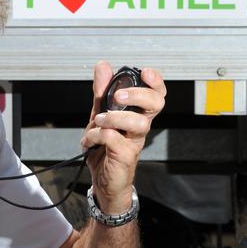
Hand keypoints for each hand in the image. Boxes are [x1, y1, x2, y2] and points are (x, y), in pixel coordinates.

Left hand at [80, 61, 165, 213]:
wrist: (102, 181)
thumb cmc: (105, 148)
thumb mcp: (99, 115)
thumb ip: (101, 93)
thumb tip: (103, 66)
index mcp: (136, 114)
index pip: (156, 94)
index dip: (155, 82)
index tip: (145, 72)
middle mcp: (139, 126)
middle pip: (155, 104)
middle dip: (138, 94)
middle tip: (118, 97)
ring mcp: (135, 141)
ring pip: (138, 122)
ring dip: (113, 117)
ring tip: (98, 121)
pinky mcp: (126, 156)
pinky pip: (114, 138)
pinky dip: (97, 134)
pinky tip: (90, 138)